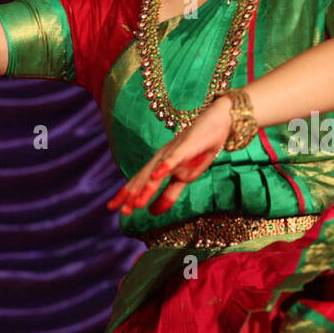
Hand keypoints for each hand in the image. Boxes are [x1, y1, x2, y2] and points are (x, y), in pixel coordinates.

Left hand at [106, 97, 235, 216]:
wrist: (219, 120)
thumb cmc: (201, 149)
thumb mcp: (186, 176)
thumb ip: (169, 194)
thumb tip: (153, 212)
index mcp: (160, 166)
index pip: (139, 182)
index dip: (127, 195)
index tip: (114, 209)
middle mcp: (162, 158)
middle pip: (143, 178)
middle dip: (132, 194)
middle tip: (122, 211)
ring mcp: (174, 152)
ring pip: (156, 171)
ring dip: (146, 187)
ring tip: (137, 204)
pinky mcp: (188, 146)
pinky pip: (175, 157)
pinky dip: (165, 167)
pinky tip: (157, 176)